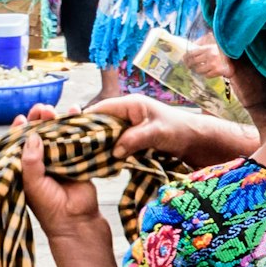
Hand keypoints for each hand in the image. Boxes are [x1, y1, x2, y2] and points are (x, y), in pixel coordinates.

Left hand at [14, 120, 101, 228]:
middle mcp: (42, 161)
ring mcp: (60, 159)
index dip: (20, 129)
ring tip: (53, 110)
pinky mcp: (77, 159)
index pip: (20, 143)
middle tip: (41, 110)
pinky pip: (76, 139)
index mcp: (26, 167)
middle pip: (39, 134)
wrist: (75, 221)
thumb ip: (31, 161)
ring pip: (56, 134)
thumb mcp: (32, 183)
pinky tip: (76, 113)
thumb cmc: (49, 207)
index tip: (21, 118)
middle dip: (39, 120)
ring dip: (56, 120)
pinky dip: (76, 126)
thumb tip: (32, 136)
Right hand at [84, 92, 255, 168]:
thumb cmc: (179, 131)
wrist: (195, 140)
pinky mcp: (131, 137)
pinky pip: (114, 143)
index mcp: (131, 104)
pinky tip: (99, 162)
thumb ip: (135, 139)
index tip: (70, 134)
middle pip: (99, 122)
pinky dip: (108, 151)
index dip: (84, 120)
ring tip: (81, 158)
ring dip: (97, 145)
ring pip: (105, 134)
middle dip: (88, 135)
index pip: (101, 109)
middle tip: (72, 150)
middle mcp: (126, 112)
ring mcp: (128, 125)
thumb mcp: (157, 133)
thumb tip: (115, 150)